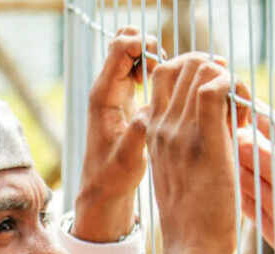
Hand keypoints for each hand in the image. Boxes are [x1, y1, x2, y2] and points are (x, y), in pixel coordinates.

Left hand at [73, 28, 160, 242]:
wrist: (102, 189)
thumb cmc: (112, 177)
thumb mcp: (128, 159)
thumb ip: (137, 135)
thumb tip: (148, 113)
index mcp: (103, 96)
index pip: (120, 48)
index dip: (144, 45)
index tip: (163, 63)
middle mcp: (106, 88)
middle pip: (123, 42)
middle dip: (148, 45)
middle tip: (167, 68)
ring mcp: (114, 91)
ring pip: (132, 53)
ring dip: (153, 57)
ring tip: (172, 79)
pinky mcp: (124, 98)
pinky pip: (137, 69)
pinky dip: (154, 69)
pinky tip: (169, 90)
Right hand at [146, 52, 250, 253]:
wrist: (192, 249)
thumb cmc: (193, 218)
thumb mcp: (177, 174)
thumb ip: (184, 144)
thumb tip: (210, 122)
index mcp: (152, 134)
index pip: (163, 74)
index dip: (192, 70)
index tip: (215, 91)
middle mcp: (161, 128)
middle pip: (181, 65)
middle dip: (212, 69)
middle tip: (232, 98)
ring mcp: (180, 134)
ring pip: (200, 71)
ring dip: (227, 79)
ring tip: (240, 110)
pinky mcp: (206, 143)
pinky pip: (214, 90)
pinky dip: (233, 87)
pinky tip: (244, 112)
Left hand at [236, 111, 274, 253]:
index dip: (256, 114)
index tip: (245, 104)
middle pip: (246, 152)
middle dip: (239, 140)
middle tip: (237, 134)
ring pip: (242, 181)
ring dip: (238, 168)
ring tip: (238, 160)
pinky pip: (248, 208)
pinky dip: (245, 194)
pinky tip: (245, 188)